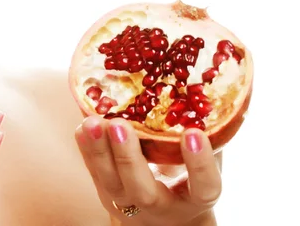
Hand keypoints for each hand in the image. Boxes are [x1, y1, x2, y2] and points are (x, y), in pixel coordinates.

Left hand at [75, 116, 220, 225]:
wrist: (168, 220)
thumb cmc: (191, 180)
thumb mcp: (207, 164)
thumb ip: (213, 135)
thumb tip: (217, 87)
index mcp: (195, 199)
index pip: (203, 187)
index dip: (199, 164)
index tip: (193, 134)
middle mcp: (160, 206)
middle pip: (143, 189)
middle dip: (129, 157)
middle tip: (120, 125)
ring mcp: (130, 203)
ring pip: (110, 182)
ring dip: (98, 151)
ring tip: (92, 122)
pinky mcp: (107, 193)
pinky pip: (93, 173)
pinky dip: (87, 149)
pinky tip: (82, 125)